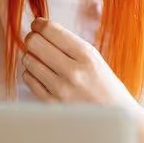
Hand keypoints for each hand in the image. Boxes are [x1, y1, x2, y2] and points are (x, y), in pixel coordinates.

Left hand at [22, 18, 139, 111]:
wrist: (115, 118)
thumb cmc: (104, 85)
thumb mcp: (94, 58)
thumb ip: (68, 44)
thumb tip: (39, 27)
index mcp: (86, 56)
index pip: (50, 30)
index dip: (39, 24)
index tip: (38, 25)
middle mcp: (73, 72)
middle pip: (34, 43)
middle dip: (33, 39)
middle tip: (37, 41)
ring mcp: (61, 90)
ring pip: (28, 60)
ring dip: (32, 57)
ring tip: (43, 61)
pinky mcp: (51, 104)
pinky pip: (28, 78)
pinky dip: (32, 74)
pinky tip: (43, 75)